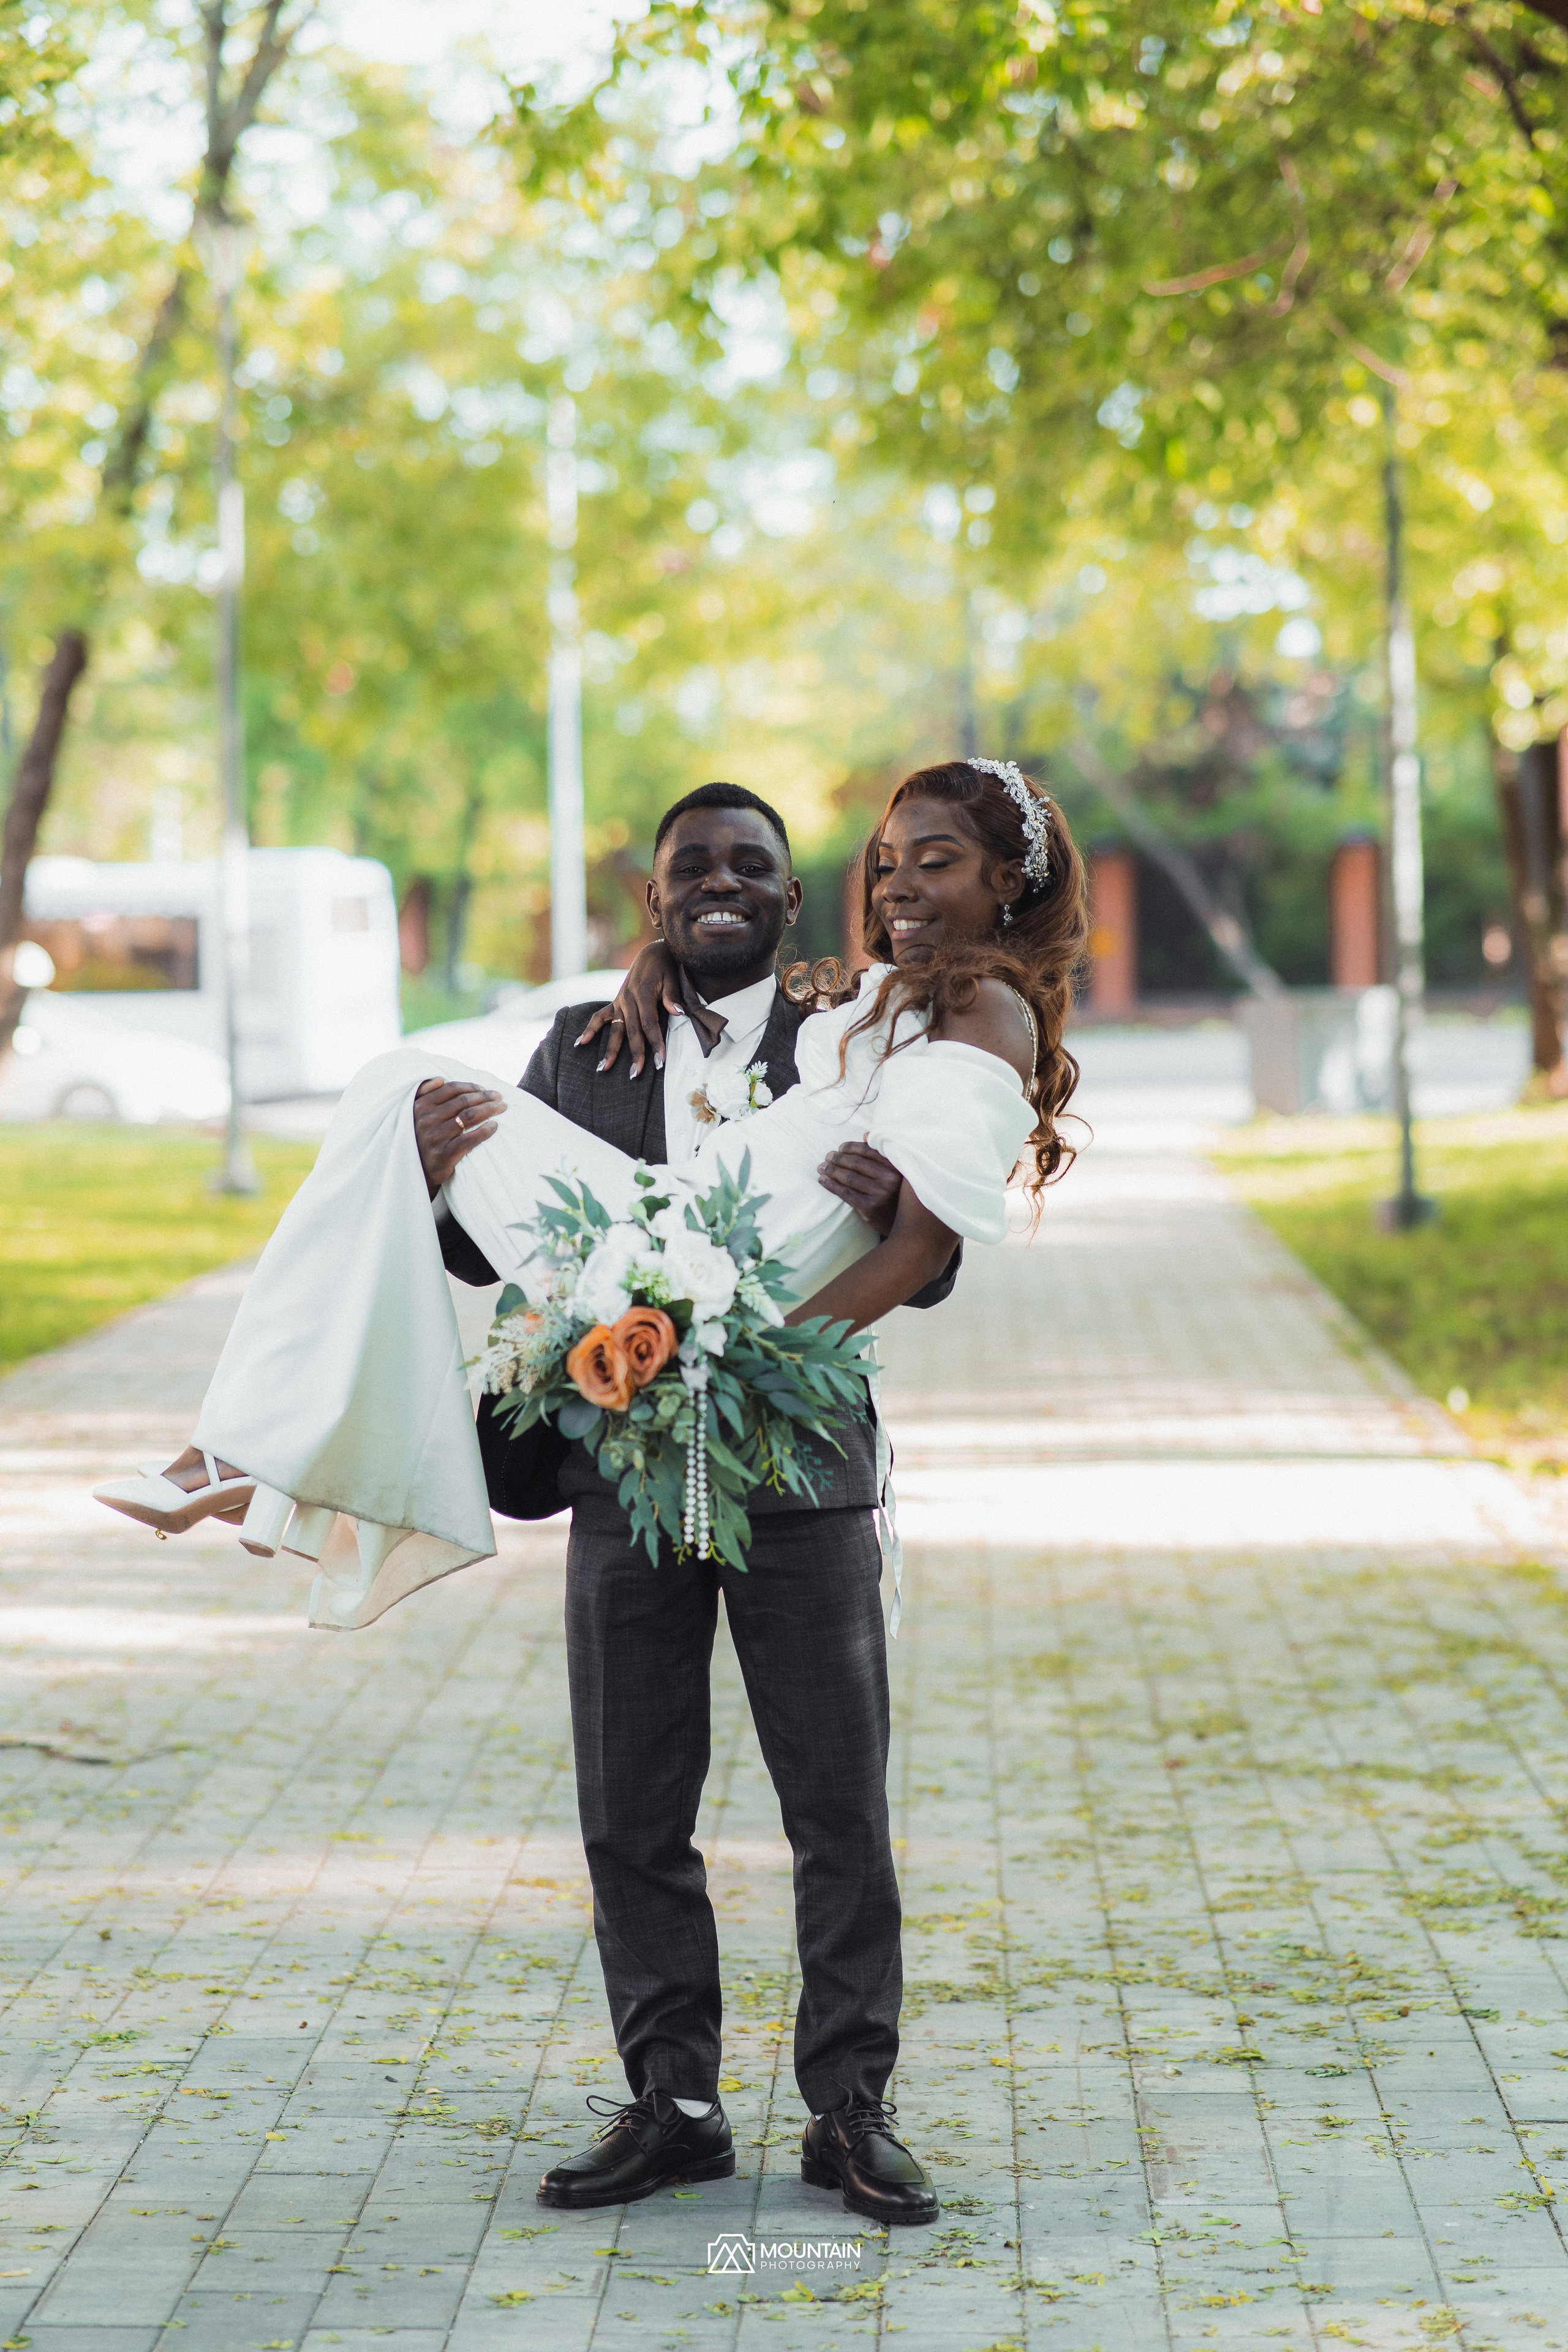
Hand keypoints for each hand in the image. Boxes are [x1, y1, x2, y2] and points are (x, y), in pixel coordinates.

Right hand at [414, 1079, 507, 1197]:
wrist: (418, 1172)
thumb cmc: (423, 1139)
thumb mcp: (416, 1115)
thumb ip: (424, 1094)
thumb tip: (440, 1078)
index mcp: (420, 1106)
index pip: (451, 1089)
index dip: (471, 1087)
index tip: (485, 1089)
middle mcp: (426, 1120)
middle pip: (463, 1101)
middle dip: (485, 1097)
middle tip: (499, 1097)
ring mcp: (435, 1137)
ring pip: (469, 1116)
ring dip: (489, 1110)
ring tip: (501, 1108)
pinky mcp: (444, 1154)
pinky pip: (469, 1139)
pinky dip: (485, 1131)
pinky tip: (495, 1126)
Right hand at [575, 940, 727, 1075]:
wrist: (652, 953)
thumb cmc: (666, 966)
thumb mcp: (673, 977)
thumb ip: (672, 995)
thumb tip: (678, 1012)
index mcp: (643, 993)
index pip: (649, 1024)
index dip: (655, 1043)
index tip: (660, 1061)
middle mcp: (628, 1000)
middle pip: (632, 1032)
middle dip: (635, 1054)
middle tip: (636, 1075)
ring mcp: (620, 1002)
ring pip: (615, 1029)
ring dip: (610, 1050)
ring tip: (603, 1069)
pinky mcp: (616, 1002)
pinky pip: (600, 1017)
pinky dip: (590, 1029)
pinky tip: (581, 1043)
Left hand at [817, 1141, 903, 1236]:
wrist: (899, 1222)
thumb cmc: (892, 1193)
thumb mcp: (892, 1172)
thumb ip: (880, 1154)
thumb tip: (865, 1134)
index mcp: (895, 1166)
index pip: (868, 1151)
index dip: (851, 1147)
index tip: (840, 1147)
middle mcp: (890, 1179)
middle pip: (857, 1164)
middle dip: (838, 1158)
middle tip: (827, 1157)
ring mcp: (880, 1194)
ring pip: (849, 1177)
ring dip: (832, 1171)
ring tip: (822, 1167)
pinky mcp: (870, 1208)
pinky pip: (846, 1193)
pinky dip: (831, 1185)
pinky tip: (823, 1181)